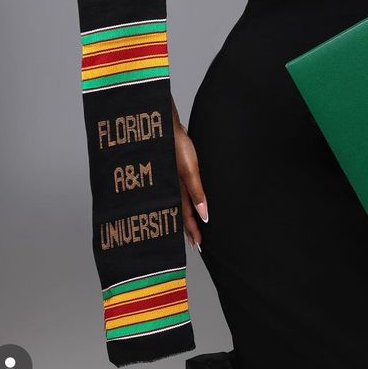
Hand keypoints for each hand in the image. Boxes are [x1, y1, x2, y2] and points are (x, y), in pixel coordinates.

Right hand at [174, 123, 208, 249]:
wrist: (162, 123)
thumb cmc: (177, 144)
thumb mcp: (190, 169)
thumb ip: (196, 192)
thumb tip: (205, 215)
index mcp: (176, 189)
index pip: (186, 216)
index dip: (192, 231)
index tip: (198, 246)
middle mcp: (173, 186)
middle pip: (181, 212)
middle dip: (187, 228)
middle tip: (193, 244)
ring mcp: (171, 177)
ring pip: (179, 202)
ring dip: (184, 215)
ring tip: (188, 227)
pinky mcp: (172, 168)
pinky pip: (178, 190)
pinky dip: (181, 200)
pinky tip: (183, 199)